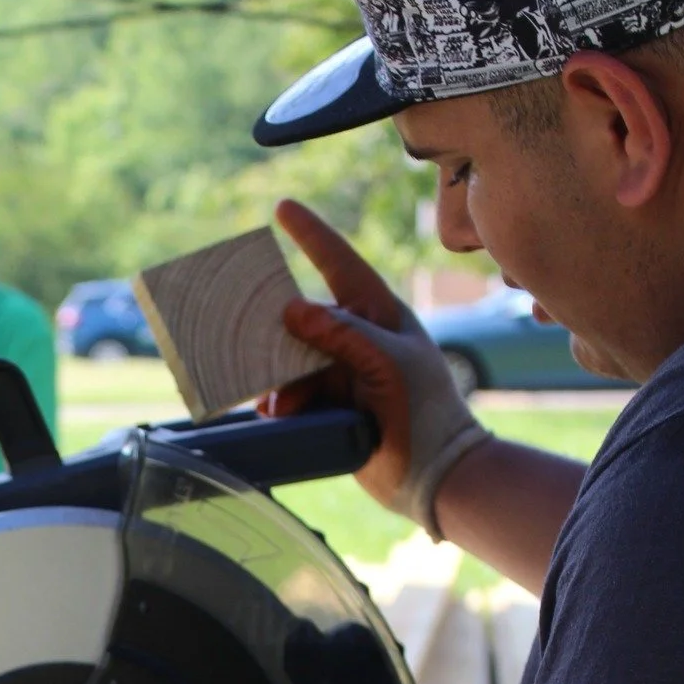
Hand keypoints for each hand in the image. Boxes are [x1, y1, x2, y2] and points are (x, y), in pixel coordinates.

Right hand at [264, 198, 489, 534]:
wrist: (435, 475)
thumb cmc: (424, 412)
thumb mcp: (386, 364)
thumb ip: (342, 334)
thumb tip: (293, 309)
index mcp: (379, 316)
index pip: (340, 264)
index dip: (311, 235)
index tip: (282, 209)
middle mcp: (358, 339)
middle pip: (304, 318)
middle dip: (277, 332)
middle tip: (248, 333)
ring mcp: (344, 373)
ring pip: (293, 362)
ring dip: (280, 381)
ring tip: (278, 404)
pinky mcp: (332, 406)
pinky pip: (293, 394)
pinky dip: (281, 404)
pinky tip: (276, 415)